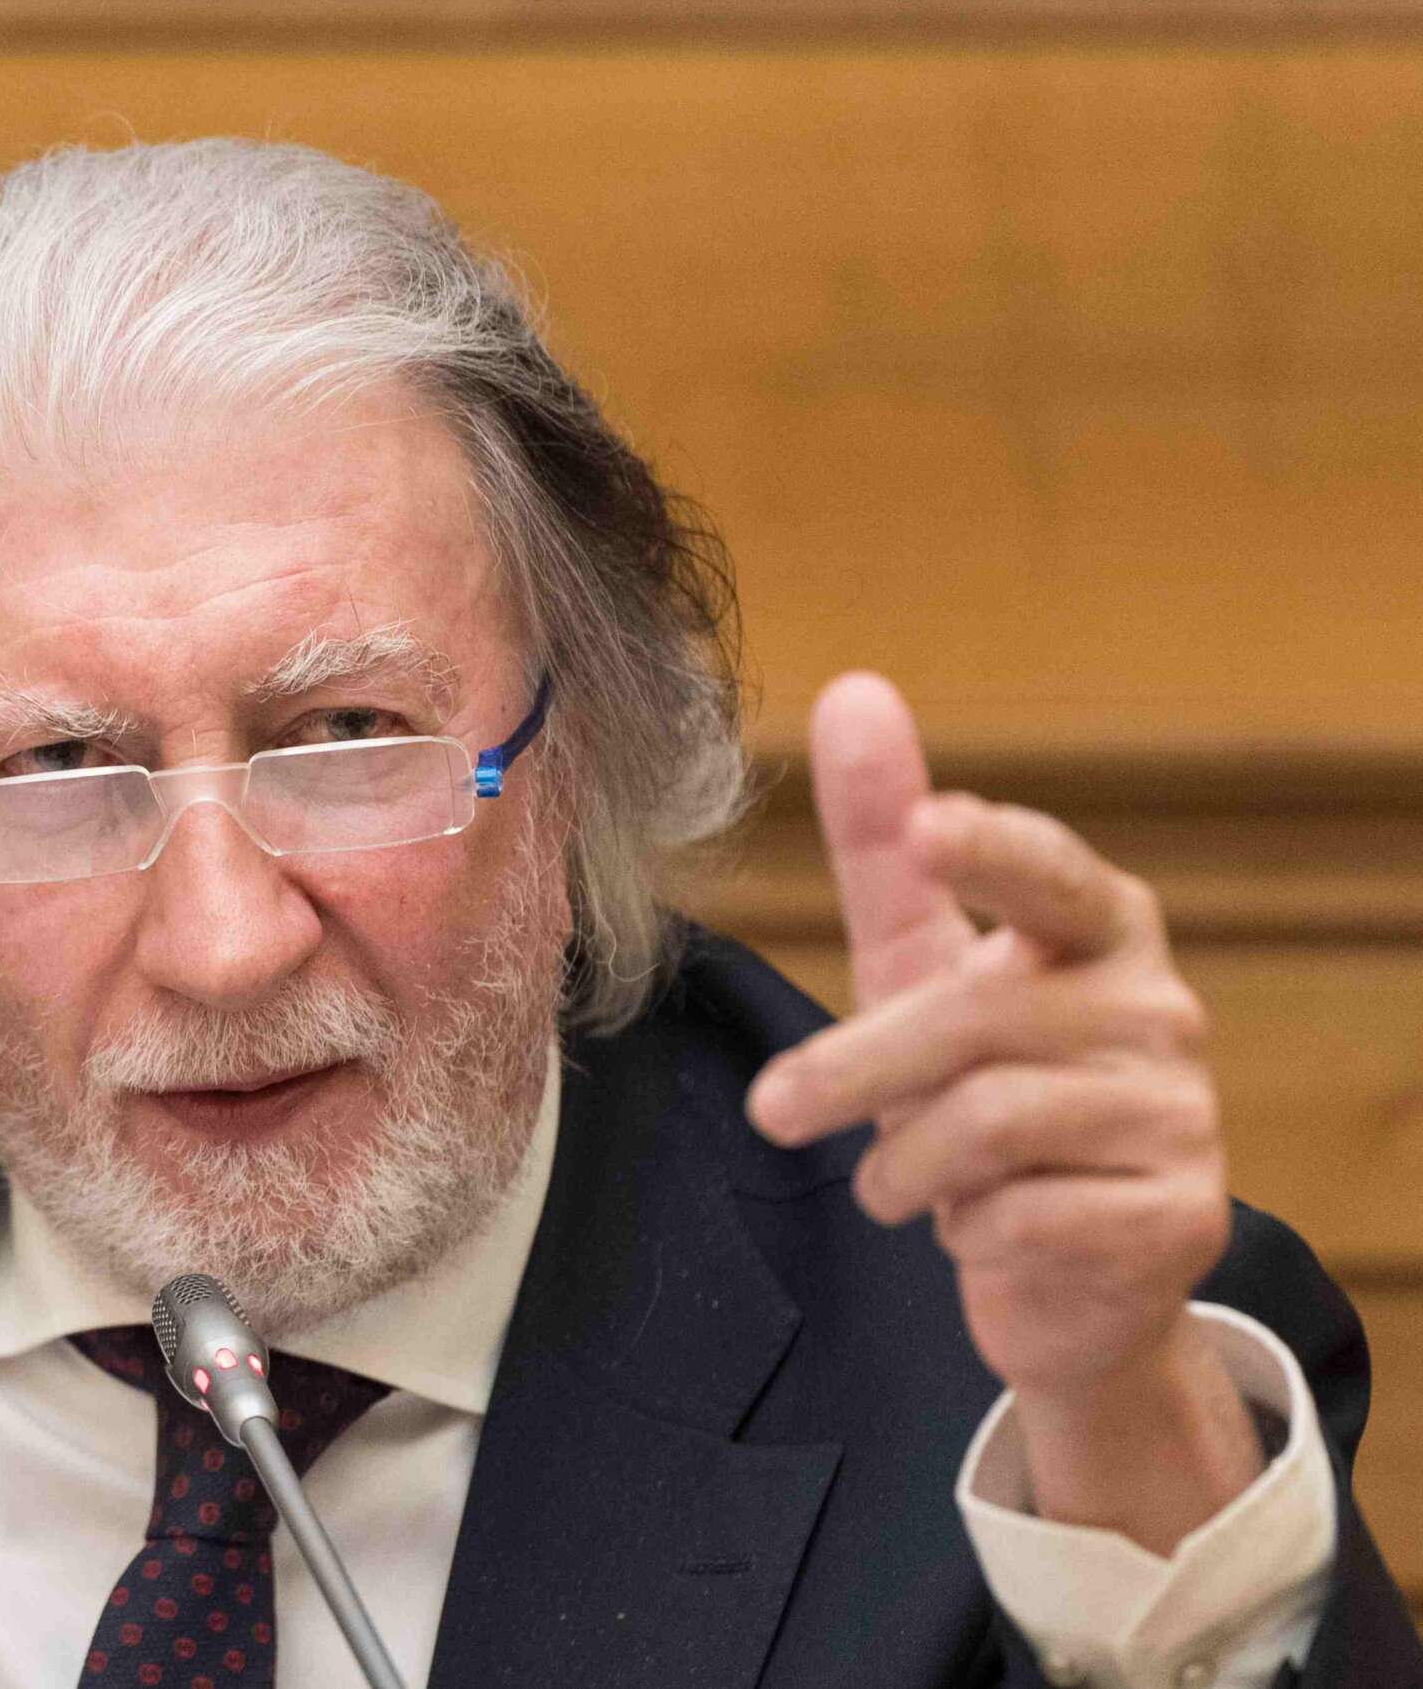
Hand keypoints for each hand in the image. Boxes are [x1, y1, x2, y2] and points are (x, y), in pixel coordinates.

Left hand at [746, 672, 1262, 1550]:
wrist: (1064, 1269)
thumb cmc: (978, 1085)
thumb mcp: (916, 963)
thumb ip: (883, 843)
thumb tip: (853, 689)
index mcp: (1098, 928)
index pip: (1048, 874)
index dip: (990, 850)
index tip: (929, 826)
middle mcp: (1159, 1007)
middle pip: (974, 1019)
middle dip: (854, 1072)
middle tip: (773, 1111)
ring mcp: (1184, 1113)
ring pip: (991, 1125)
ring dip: (908, 1168)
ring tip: (898, 1184)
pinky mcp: (1181, 1218)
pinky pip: (1031, 1218)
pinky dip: (971, 1232)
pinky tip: (982, 1229)